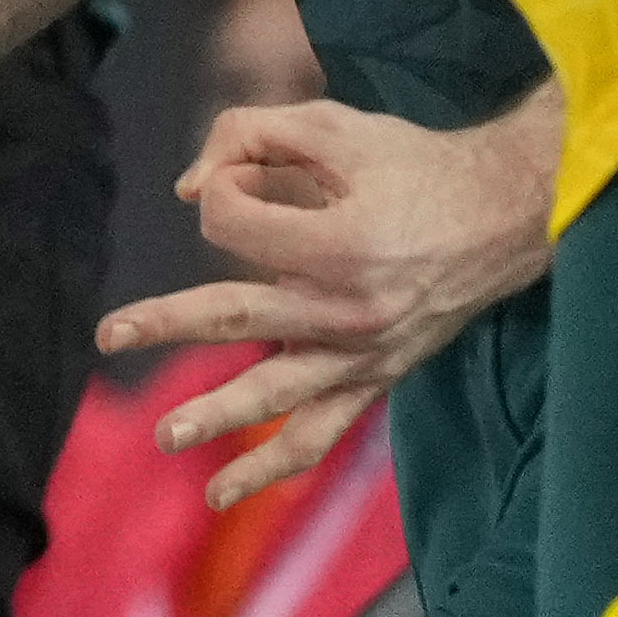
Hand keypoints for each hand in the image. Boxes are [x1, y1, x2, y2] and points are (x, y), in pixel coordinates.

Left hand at [95, 91, 555, 504]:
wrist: (508, 215)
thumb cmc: (414, 162)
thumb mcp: (331, 125)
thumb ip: (247, 135)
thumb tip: (183, 189)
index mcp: (343, 244)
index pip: (233, 225)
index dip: (222, 189)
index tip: (241, 176)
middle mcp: (352, 308)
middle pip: (238, 316)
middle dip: (167, 323)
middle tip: (109, 333)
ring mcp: (365, 351)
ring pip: (280, 395)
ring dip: (218, 416)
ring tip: (165, 436)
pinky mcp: (376, 376)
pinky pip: (321, 433)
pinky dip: (272, 465)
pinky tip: (222, 491)